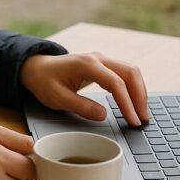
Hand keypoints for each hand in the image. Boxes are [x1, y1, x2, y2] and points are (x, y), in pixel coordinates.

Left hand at [20, 53, 150, 126]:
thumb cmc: (45, 82)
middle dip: (140, 97)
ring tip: (142, 113)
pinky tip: (134, 102)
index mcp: (87, 65)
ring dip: (139, 92)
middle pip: (130, 73)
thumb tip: (104, 115)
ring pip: (130, 72)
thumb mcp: (58, 98)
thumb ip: (81, 106)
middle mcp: (98, 59)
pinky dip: (133, 88)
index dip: (127, 103)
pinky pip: (124, 74)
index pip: (116, 83)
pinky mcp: (103, 65)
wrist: (37, 68)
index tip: (133, 120)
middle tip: (143, 119)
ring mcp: (102, 60)